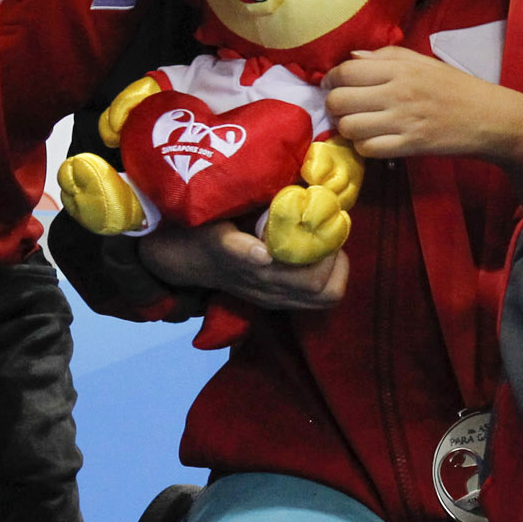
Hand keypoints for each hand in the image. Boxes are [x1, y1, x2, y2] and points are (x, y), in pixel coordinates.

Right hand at [138, 220, 348, 310]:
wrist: (184, 256)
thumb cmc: (201, 235)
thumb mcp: (212, 236)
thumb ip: (235, 246)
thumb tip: (263, 255)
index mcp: (261, 278)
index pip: (313, 284)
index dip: (328, 254)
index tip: (323, 223)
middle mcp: (271, 292)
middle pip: (325, 293)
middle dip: (337, 261)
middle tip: (329, 232)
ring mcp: (274, 297)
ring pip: (323, 298)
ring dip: (334, 270)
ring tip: (325, 244)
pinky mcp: (275, 296)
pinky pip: (314, 297)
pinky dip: (326, 275)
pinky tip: (314, 253)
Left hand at [323, 47, 522, 207]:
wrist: (491, 118)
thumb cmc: (457, 87)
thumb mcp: (424, 62)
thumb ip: (387, 56)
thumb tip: (352, 57)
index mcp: (400, 68)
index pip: (346, 71)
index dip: (331, 79)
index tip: (332, 85)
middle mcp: (397, 92)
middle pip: (340, 100)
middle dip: (335, 106)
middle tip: (344, 108)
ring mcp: (403, 121)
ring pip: (349, 127)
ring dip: (348, 129)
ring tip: (359, 126)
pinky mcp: (410, 145)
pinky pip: (368, 149)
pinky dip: (364, 147)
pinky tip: (374, 140)